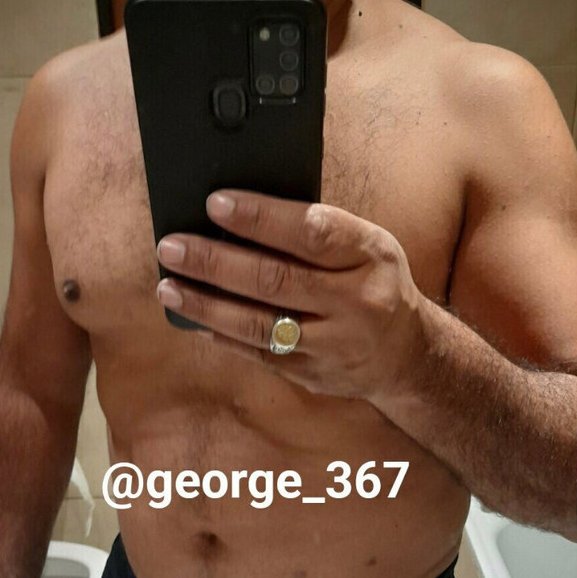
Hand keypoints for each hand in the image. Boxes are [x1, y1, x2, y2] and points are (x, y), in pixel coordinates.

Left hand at [156, 190, 426, 402]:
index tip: (215, 203)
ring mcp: (334, 344)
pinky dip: (221, 334)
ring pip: (259, 324)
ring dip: (206, 304)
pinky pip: (258, 353)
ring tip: (168, 285)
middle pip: (275, 279)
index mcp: (370, 256)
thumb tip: (238, 217)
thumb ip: (317, 232)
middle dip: (215, 262)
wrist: (407, 355)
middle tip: (171, 247)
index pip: (312, 232)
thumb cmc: (372, 283)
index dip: (261, 218)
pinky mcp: (313, 374)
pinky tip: (193, 318)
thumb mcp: (366, 247)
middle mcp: (356, 302)